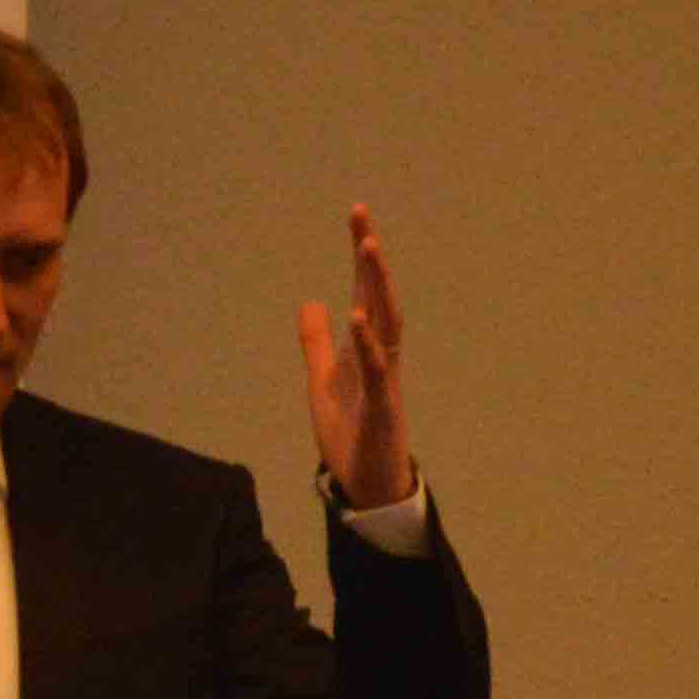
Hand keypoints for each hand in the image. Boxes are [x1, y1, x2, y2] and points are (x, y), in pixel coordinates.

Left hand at [296, 203, 416, 512]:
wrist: (367, 483)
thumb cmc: (351, 431)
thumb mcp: (323, 379)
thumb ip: (317, 342)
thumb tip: (310, 302)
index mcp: (367, 347)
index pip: (366, 292)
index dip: (361, 255)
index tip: (358, 216)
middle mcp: (382, 355)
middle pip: (381, 298)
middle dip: (372, 259)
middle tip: (363, 219)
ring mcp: (386, 379)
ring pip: (388, 324)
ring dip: (378, 287)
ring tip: (367, 250)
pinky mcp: (383, 406)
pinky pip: (378, 370)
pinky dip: (369, 344)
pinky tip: (358, 318)